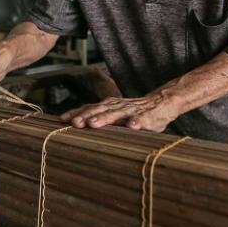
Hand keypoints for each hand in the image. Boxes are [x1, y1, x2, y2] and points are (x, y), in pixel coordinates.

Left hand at [59, 93, 175, 131]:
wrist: (165, 101)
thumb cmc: (138, 111)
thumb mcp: (118, 114)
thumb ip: (103, 117)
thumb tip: (80, 124)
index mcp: (111, 106)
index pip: (91, 108)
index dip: (78, 112)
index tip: (63, 119)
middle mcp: (120, 106)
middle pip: (101, 110)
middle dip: (87, 116)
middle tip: (75, 123)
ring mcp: (134, 111)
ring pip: (118, 114)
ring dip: (105, 118)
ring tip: (94, 124)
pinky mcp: (149, 116)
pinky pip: (143, 119)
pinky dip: (137, 122)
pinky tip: (131, 126)